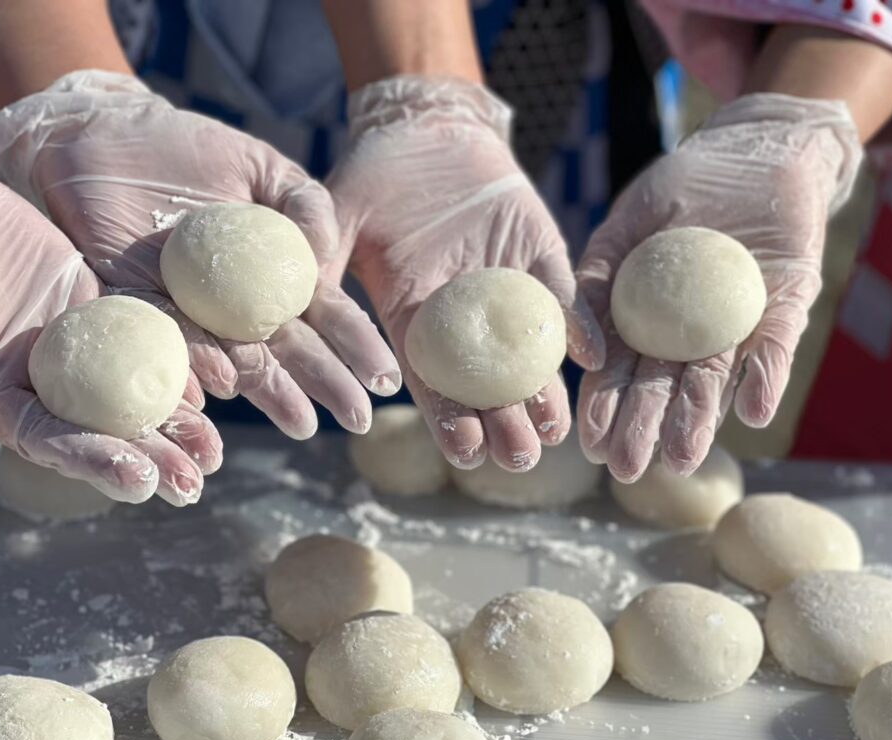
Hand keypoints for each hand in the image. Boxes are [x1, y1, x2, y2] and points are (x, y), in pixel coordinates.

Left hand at [0, 70, 399, 438]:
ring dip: (273, 394)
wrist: (108, 134)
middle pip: (291, 351)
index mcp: (276, 276)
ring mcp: (192, 313)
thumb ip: (307, 205)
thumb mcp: (265, 168)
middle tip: (358, 420)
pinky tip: (225, 387)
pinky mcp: (140, 309)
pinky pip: (172, 341)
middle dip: (328, 385)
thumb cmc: (192, 150)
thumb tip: (323, 261)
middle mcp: (238, 306)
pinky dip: (197, 365)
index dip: (356, 347)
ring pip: (238, 362)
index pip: (326, 317)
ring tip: (304, 423)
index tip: (385, 378)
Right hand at [0, 136, 220, 505]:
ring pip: (135, 396)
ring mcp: (83, 355)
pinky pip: (150, 342)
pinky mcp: (108, 316)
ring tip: (214, 454)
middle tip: (192, 487)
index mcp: (2, 398)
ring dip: (176, 427)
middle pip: (103, 432)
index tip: (140, 481)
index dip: (93, 462)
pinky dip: (183, 365)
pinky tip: (220, 386)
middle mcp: (48, 387)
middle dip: (148, 460)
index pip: (50, 441)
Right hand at [329, 77, 605, 470]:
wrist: (428, 131)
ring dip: (544, 396)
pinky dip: (579, 325)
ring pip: (528, 358)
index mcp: (414, 321)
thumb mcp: (333, 219)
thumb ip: (322, 265)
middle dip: (503, 425)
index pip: (433, 384)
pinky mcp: (543, 261)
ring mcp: (505, 294)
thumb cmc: (374, 174)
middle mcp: (463, 320)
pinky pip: (564, 298)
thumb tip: (301, 308)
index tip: (465, 452)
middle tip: (519, 456)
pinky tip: (590, 355)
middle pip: (486, 386)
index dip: (449, 421)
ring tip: (555, 434)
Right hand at [576, 94, 861, 481]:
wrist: (752, 149)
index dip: (605, 407)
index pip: (620, 372)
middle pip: (663, 388)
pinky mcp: (784, 308)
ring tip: (682, 460)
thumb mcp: (625, 226)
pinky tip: (752, 413)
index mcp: (646, 320)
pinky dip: (764, 378)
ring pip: (714, 380)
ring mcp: (736, 325)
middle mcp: (689, 334)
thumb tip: (584, 345)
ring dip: (699, 420)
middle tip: (628, 470)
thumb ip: (597, 277)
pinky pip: (774, 347)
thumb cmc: (680, 184)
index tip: (589, 445)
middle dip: (645, 429)